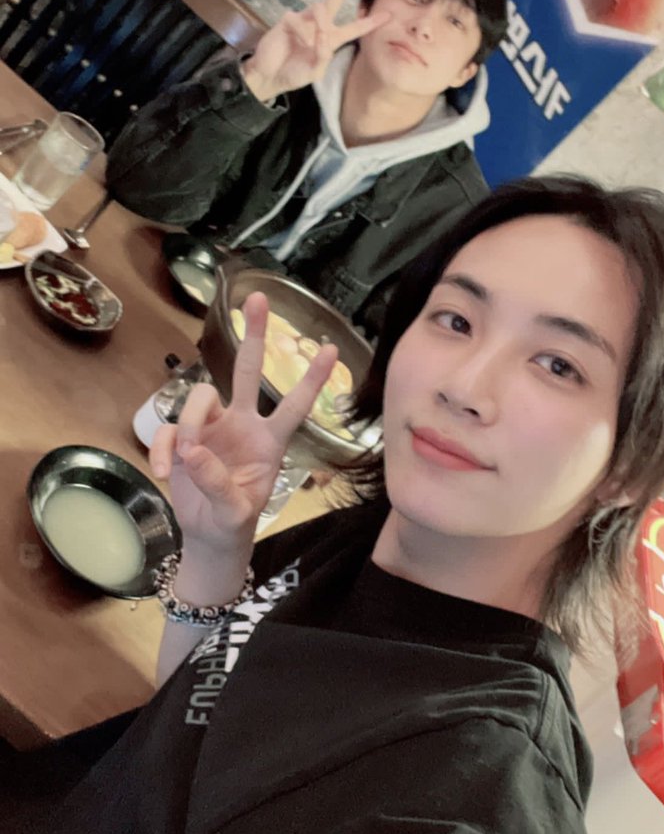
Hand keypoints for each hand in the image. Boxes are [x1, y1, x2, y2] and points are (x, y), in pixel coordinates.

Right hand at [149, 291, 338, 552]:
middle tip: (258, 297)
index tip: (331, 351)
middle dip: (254, 335)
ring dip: (191, 424)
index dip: (311, 380)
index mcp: (269, 441)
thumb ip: (219, 484)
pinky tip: (165, 474)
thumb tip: (194, 452)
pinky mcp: (183, 438)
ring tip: (186, 460)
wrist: (209, 536)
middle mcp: (242, 424)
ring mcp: (211, 427)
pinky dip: (162, 451)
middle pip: (248, 370)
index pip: (294, 406)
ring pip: (200, 397)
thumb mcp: (235, 512)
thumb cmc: (233, 520)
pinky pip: (169, 431)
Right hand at [242, 0, 391, 101]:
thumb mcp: (314, 72)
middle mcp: (320, 25)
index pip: (355, 27)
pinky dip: (301, 32)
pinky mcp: (288, 20)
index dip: (370, 21)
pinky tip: (297, 42)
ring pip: (320, 8)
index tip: (388, 15)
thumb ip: (323, 56)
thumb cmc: (294, 74)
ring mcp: (304, 20)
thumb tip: (324, 36)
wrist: (269, 76)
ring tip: (311, 44)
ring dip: (320, 25)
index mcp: (331, 39)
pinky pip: (298, 19)